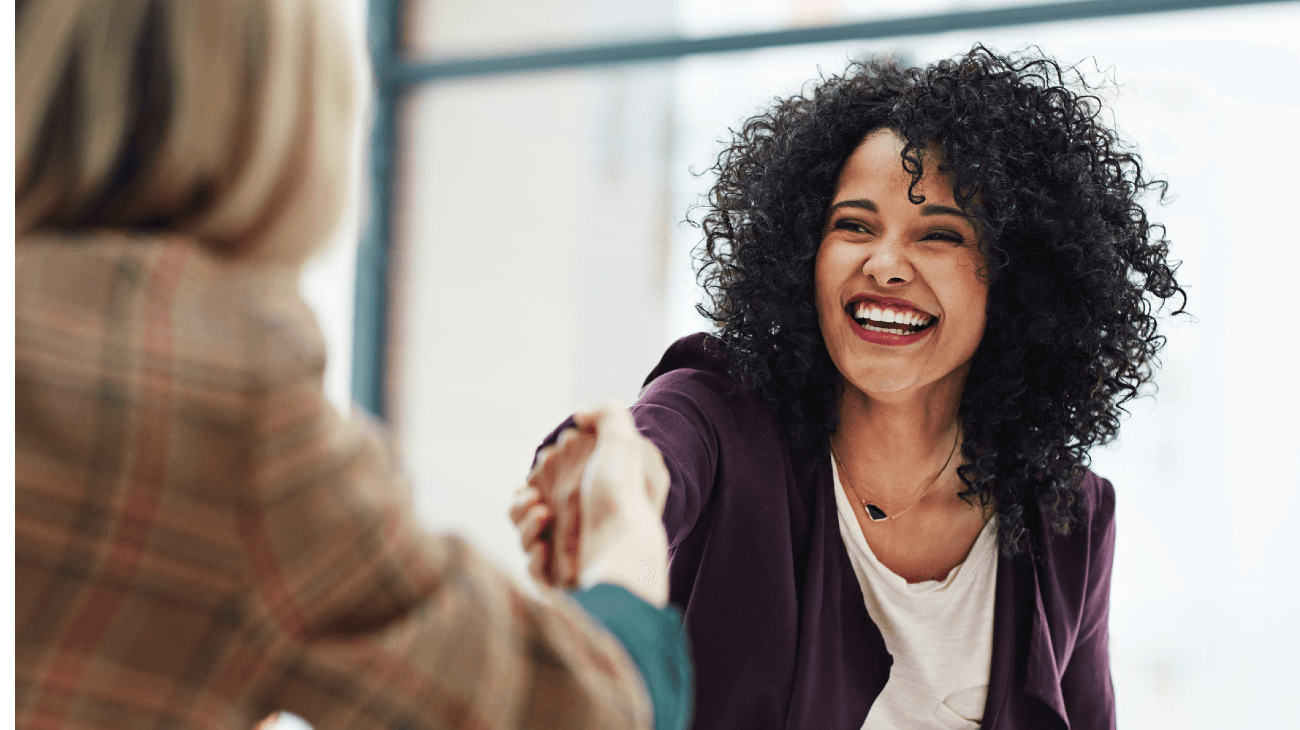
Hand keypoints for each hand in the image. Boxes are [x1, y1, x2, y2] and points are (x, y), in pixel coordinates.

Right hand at [512, 403, 670, 605]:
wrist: (627, 552)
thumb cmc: (623, 498)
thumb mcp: (623, 444)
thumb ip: (607, 416)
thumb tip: (582, 413)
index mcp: (587, 497)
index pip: (550, 482)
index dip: (543, 471)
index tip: (548, 462)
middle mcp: (577, 527)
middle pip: (529, 508)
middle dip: (523, 499)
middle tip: (536, 498)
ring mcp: (567, 555)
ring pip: (525, 538)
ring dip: (524, 525)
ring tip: (542, 515)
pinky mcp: (560, 582)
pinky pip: (533, 570)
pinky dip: (534, 558)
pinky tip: (546, 549)